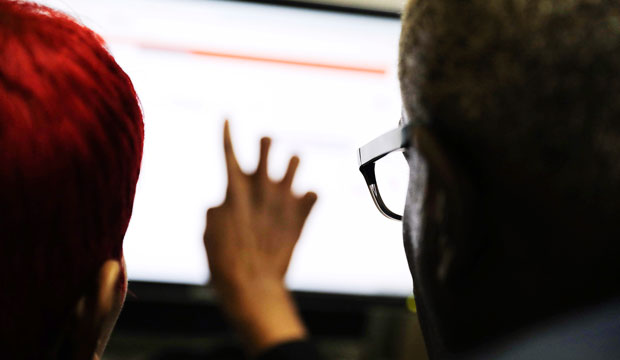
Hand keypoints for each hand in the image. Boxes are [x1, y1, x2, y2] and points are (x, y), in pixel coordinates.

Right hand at [204, 121, 316, 352]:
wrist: (252, 285)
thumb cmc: (224, 261)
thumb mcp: (210, 231)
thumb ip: (218, 209)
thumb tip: (224, 203)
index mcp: (234, 189)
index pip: (228, 151)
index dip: (226, 132)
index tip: (227, 116)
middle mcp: (261, 188)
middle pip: (267, 147)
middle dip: (266, 143)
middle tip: (267, 142)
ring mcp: (283, 200)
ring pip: (294, 162)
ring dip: (291, 162)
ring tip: (291, 162)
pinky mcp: (300, 216)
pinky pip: (313, 195)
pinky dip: (308, 197)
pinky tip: (305, 199)